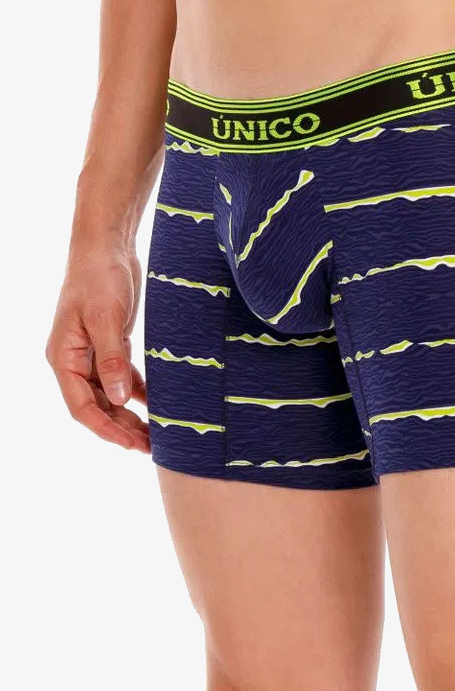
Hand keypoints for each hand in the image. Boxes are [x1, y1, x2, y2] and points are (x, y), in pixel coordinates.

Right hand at [46, 240, 149, 451]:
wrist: (107, 245)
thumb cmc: (99, 277)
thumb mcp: (107, 318)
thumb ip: (113, 360)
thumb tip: (120, 401)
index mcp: (63, 357)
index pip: (81, 406)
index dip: (105, 428)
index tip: (129, 444)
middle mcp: (74, 359)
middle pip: (97, 404)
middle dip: (121, 427)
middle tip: (150, 445)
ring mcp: (92, 352)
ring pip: (110, 393)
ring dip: (129, 413)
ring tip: (154, 432)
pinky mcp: (111, 341)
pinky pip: (122, 375)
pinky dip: (137, 390)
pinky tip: (155, 403)